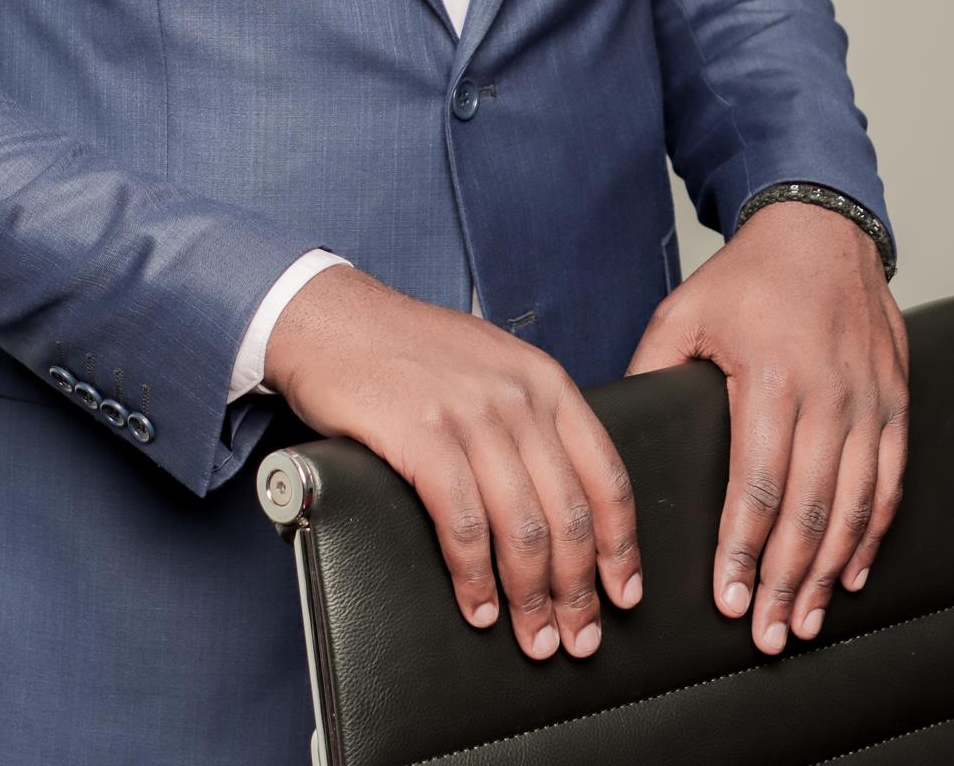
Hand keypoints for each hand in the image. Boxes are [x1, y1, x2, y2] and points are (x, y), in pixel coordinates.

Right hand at [263, 263, 643, 659]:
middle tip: (578, 637)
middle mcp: (518, 395)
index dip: (619, 544)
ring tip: (533, 636)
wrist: (331, 317)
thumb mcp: (490, 366)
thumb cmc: (407, 350)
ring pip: (523, 526)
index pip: (606, 474)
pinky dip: (474, 577)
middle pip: (568, 512)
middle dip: (578, 588)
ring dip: (531, 596)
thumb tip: (558, 502)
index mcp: (545, 380)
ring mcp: (470, 414)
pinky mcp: (421, 434)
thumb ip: (527, 418)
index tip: (623, 593)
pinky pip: (462, 524)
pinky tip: (477, 606)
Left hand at [624, 200, 908, 653]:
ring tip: (801, 620)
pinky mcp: (892, 403)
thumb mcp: (683, 310)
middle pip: (808, 511)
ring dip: (829, 572)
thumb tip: (614, 426)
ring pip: (853, 507)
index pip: (758, 484)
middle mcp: (826, 395)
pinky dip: (872, 534)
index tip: (727, 597)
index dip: (743, 549)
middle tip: (763, 632)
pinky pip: (889, 483)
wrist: (820, 230)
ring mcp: (866, 401)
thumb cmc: (748, 275)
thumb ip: (651, 368)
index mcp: (768, 375)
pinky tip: (850, 572)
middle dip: (784, 581)